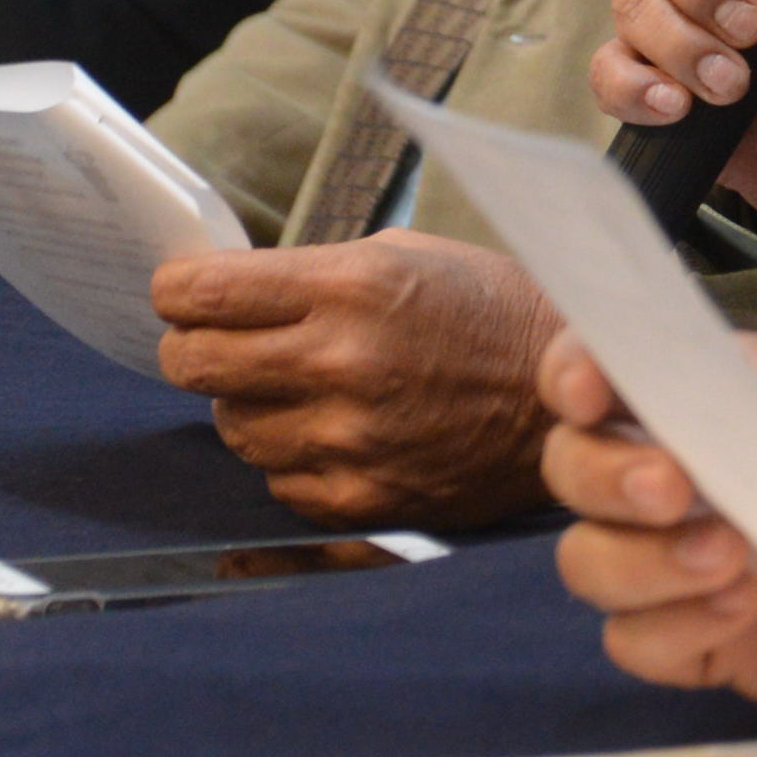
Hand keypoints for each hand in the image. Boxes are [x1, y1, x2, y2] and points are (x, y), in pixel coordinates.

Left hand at [152, 229, 567, 525]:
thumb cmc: (493, 315)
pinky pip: (279, 481)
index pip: (203, 294)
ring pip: (232, 427)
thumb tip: (222, 290)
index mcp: (351, 289)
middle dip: (192, 347)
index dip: (176, 291)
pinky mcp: (365, 499)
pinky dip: (292, 457)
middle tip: (213, 341)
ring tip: (294, 388)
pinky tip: (332, 432)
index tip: (180, 294)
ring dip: (248, 405)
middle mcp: (343, 365)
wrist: (580, 400)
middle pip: (192, 363)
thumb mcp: (407, 257)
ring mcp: (352, 440)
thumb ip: (311, 274)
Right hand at [539, 329, 756, 713]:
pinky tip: (740, 612)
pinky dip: (665, 630)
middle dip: (607, 478)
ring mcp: (705, 563)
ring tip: (735, 564)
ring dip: (638, 562)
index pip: (616, 369)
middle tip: (681, 491)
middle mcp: (700, 473)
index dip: (578, 371)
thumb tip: (712, 415)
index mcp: (733, 394)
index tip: (593, 391)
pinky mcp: (725, 646)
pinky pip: (642, 645)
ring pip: (595, 564)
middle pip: (580, 470)